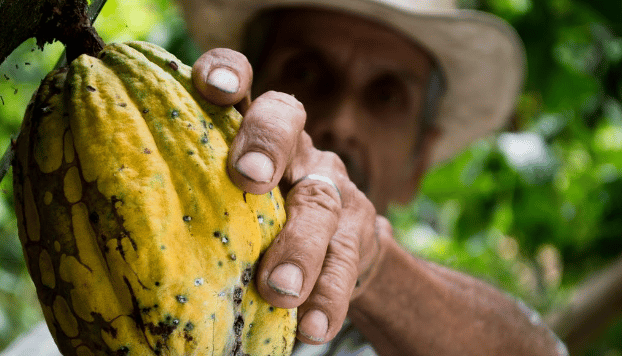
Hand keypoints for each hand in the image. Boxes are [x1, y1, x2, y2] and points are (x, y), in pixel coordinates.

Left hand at [192, 48, 385, 343]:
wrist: (340, 249)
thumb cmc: (260, 222)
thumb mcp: (229, 198)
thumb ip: (195, 194)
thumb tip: (107, 224)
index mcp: (253, 131)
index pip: (243, 82)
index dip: (229, 72)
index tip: (212, 87)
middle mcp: (296, 148)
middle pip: (287, 124)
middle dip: (267, 145)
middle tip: (249, 178)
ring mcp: (331, 187)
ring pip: (320, 203)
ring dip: (300, 246)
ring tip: (279, 290)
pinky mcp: (359, 231)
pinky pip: (347, 260)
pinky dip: (328, 296)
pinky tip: (312, 325)